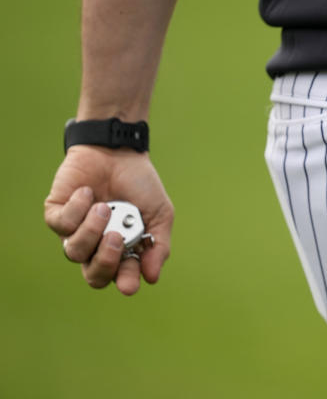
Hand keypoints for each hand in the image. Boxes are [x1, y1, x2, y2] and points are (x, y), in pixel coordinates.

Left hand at [45, 146, 173, 294]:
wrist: (119, 151)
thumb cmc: (141, 184)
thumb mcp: (160, 213)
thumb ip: (159, 245)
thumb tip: (152, 277)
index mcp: (124, 249)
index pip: (120, 276)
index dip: (125, 281)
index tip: (130, 284)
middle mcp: (98, 246)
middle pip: (94, 275)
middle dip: (105, 262)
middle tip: (116, 239)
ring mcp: (76, 232)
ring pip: (74, 251)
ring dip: (91, 231)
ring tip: (104, 207)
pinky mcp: (57, 214)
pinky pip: (60, 225)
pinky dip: (77, 208)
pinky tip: (89, 192)